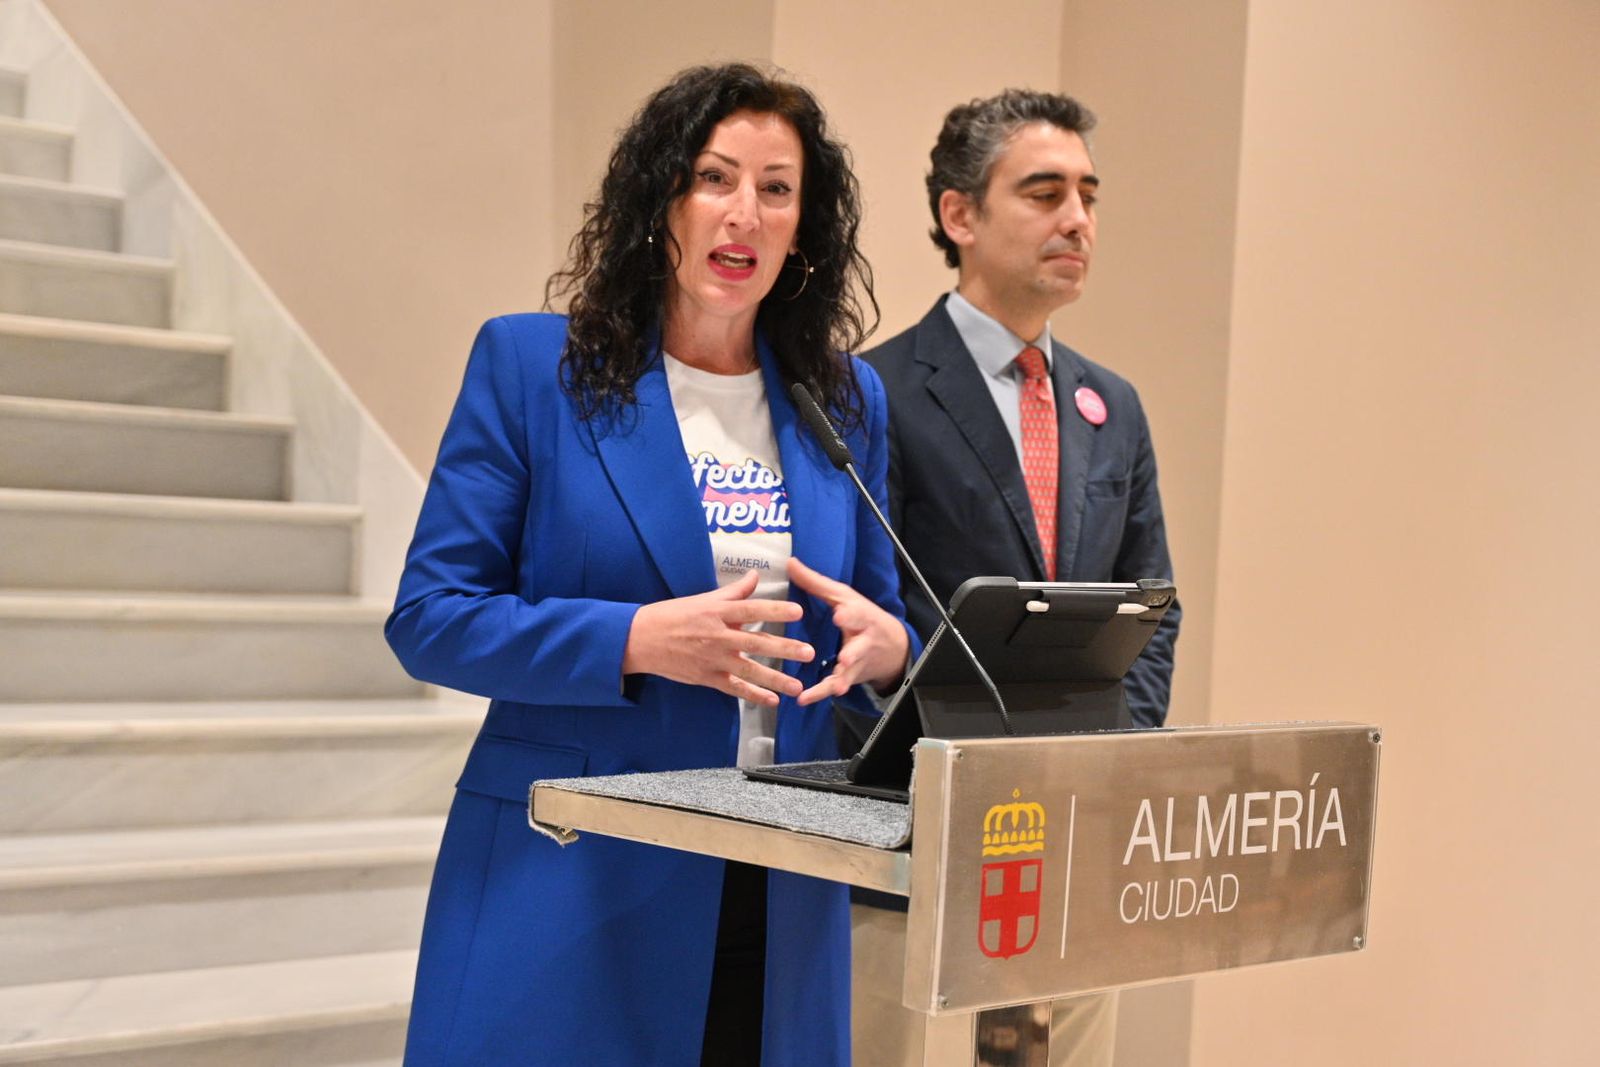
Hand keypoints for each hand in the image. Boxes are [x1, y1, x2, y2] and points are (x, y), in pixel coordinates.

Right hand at [622, 570, 813, 706]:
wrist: (640, 640)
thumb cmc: (672, 615)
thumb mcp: (703, 599)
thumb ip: (733, 592)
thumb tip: (756, 576)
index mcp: (717, 613)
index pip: (751, 610)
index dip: (775, 611)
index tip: (797, 612)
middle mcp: (718, 637)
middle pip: (756, 643)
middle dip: (784, 649)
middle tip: (809, 653)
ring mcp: (713, 660)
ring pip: (749, 671)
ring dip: (775, 680)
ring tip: (798, 687)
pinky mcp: (707, 678)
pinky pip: (734, 689)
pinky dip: (753, 696)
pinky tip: (772, 701)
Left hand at [787, 557, 909, 705]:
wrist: (893, 646)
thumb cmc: (861, 615)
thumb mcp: (842, 596)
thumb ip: (815, 583)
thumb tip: (790, 562)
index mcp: (860, 616)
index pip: (856, 613)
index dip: (850, 615)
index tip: (840, 614)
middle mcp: (862, 640)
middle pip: (859, 647)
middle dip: (852, 653)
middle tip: (844, 659)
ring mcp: (857, 661)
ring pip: (850, 672)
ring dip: (841, 679)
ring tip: (834, 687)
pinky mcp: (850, 677)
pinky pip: (835, 686)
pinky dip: (820, 694)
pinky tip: (803, 699)